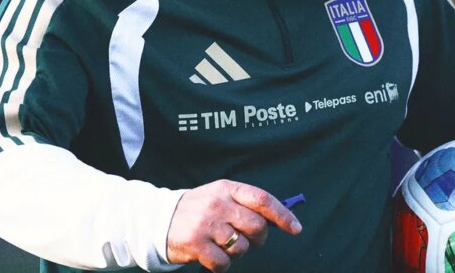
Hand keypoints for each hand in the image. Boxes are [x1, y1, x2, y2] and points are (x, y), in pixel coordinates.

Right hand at [166, 179, 301, 271]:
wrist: (158, 219)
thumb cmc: (198, 209)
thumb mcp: (220, 196)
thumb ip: (246, 204)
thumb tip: (279, 219)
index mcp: (227, 188)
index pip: (263, 200)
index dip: (283, 215)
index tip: (296, 228)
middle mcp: (218, 204)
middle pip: (257, 226)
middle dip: (258, 238)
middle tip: (246, 239)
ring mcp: (206, 224)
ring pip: (242, 247)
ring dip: (237, 252)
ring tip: (222, 245)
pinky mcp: (196, 244)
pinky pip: (224, 263)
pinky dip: (222, 264)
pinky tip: (212, 256)